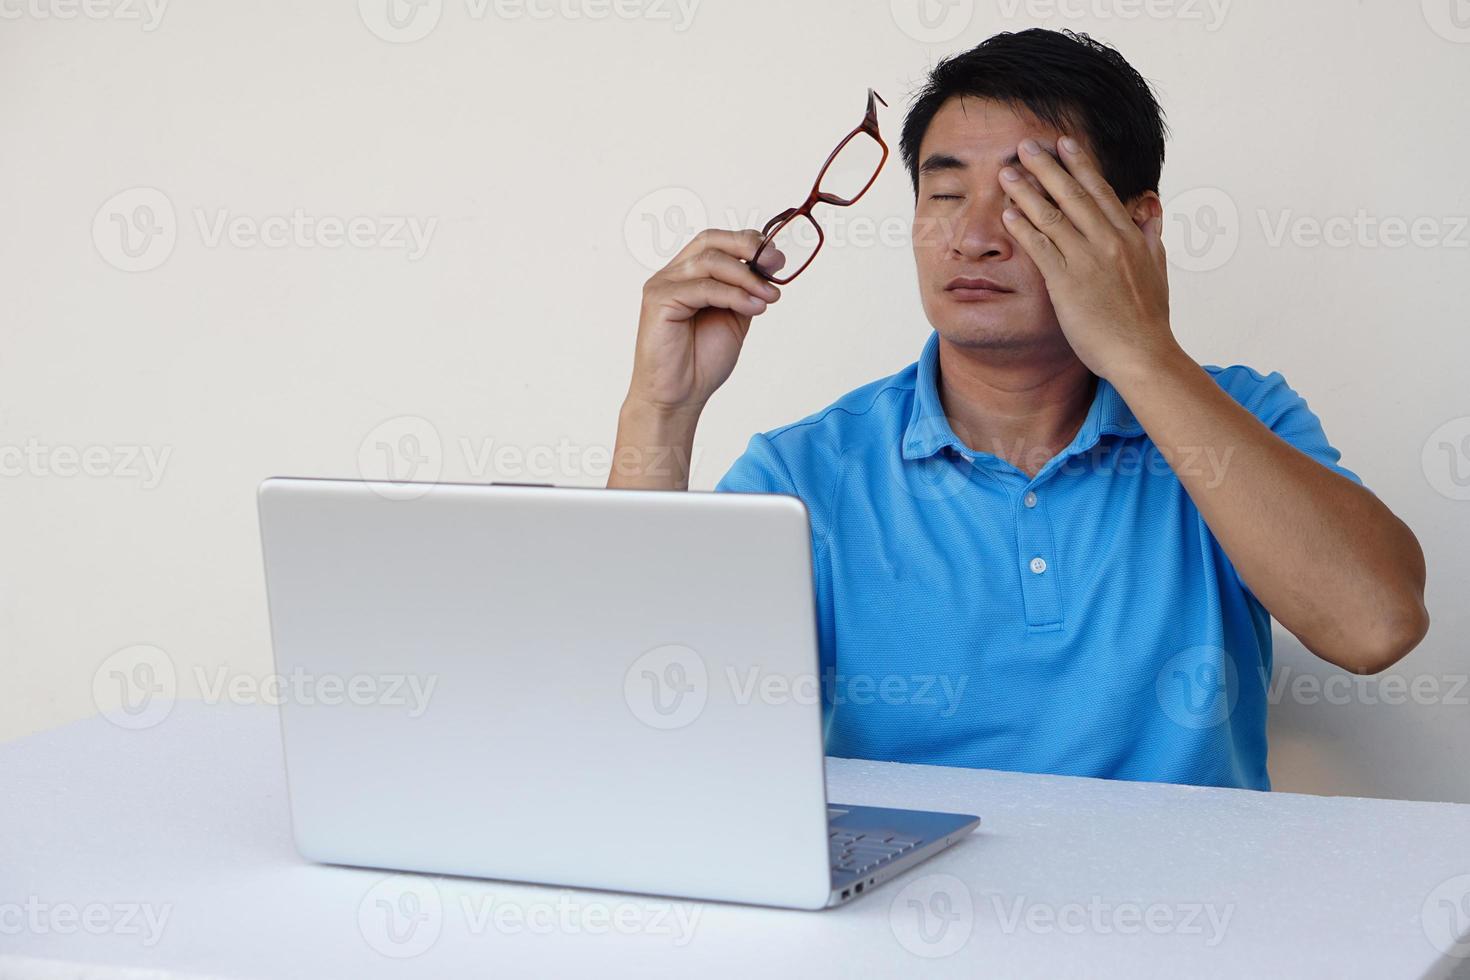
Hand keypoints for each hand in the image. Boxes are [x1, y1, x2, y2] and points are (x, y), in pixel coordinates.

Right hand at [626, 228, 781, 415]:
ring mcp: (662, 285)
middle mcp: (672, 274)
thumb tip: (771, 263)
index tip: (776, 260)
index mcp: (688, 275)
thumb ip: (746, 290)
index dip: (748, 243)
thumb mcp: (735, 317)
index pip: (717, 241)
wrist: (679, 396)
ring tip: (768, 297)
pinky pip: (702, 287)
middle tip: (774, 263)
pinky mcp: (658, 301)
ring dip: (746, 277)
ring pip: (709, 262)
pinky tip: (752, 308)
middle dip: (747, 247)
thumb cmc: (701, 361)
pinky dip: (733, 295)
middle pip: (710, 241)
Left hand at [999, 137, 1177, 381]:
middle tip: (1025, 144)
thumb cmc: (1147, 319)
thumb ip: (1151, 234)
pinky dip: (1024, 228)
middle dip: (1047, 166)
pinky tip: (1008, 213)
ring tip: (1007, 172)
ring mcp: (1088, 260)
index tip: (1064, 142)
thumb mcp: (1157, 268)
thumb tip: (1151, 207)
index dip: (1080, 164)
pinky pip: (1041, 248)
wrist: (1142, 354)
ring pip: (1053, 216)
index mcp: (1130, 236)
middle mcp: (1109, 241)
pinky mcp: (1068, 283)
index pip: (1101, 191)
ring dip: (1027, 191)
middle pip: (1073, 195)